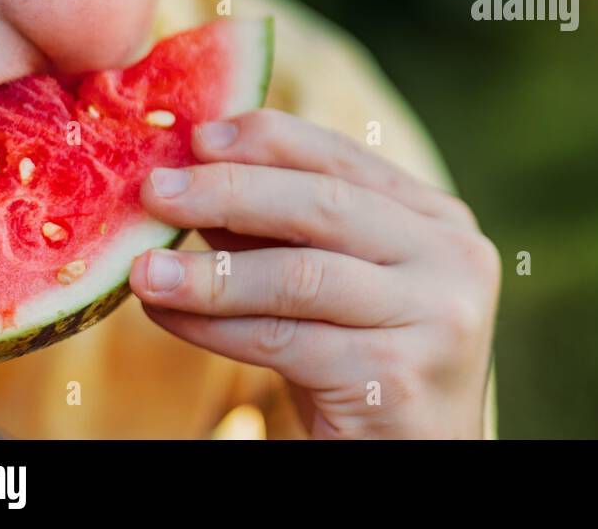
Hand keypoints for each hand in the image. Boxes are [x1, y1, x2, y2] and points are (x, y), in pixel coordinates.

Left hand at [127, 108, 500, 438]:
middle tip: (156, 191)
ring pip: (301, 275)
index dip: (270, 141)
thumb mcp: (336, 286)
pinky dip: (216, 327)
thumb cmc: (367, 367)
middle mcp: (453, 258)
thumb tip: (195, 174)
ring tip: (143, 269)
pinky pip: (285, 340)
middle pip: (326, 205)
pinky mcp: (398, 375)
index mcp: (442, 222)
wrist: (416, 462)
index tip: (198, 135)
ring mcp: (436, 316)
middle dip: (231, 191)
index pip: (347, 160)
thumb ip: (284, 232)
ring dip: (211, 271)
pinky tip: (170, 316)